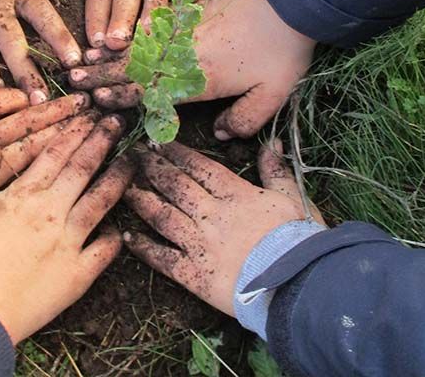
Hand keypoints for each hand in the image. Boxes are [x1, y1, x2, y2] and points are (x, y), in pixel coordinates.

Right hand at [0, 112, 133, 342]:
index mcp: (23, 195)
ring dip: (118, 178)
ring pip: (101, 201)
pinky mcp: (77, 274)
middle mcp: (51, 212)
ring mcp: (69, 242)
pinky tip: (121, 226)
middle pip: (83, 168)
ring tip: (132, 161)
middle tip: (118, 122)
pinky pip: (104, 250)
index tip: (90, 114)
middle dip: (102, 141)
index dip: (74, 130)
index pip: (55, 152)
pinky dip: (115, 236)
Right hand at [68, 0, 315, 139]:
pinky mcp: (190, 15)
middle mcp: (182, 54)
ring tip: (85, 59)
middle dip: (103, 75)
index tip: (98, 101)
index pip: (149, 91)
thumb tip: (218, 133)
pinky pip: (152, 29)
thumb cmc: (282, 51)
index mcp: (196, 78)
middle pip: (134, 67)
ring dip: (110, 54)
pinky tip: (120, 37)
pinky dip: (131, 35)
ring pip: (138, 46)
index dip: (122, 97)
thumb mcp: (272, 95)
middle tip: (74, 81)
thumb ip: (243, 120)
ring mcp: (183, 32)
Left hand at [124, 140, 323, 315]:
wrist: (298, 283)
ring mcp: (199, 244)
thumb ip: (276, 169)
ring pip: (163, 216)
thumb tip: (271, 142)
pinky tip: (127, 236)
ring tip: (125, 187)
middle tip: (133, 153)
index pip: (198, 167)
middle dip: (152, 167)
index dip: (176, 153)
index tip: (158, 141)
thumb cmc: (299, 239)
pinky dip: (143, 247)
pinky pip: (162, 258)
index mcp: (235, 194)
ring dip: (142, 200)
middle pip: (175, 186)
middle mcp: (211, 214)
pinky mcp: (194, 274)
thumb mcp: (293, 197)